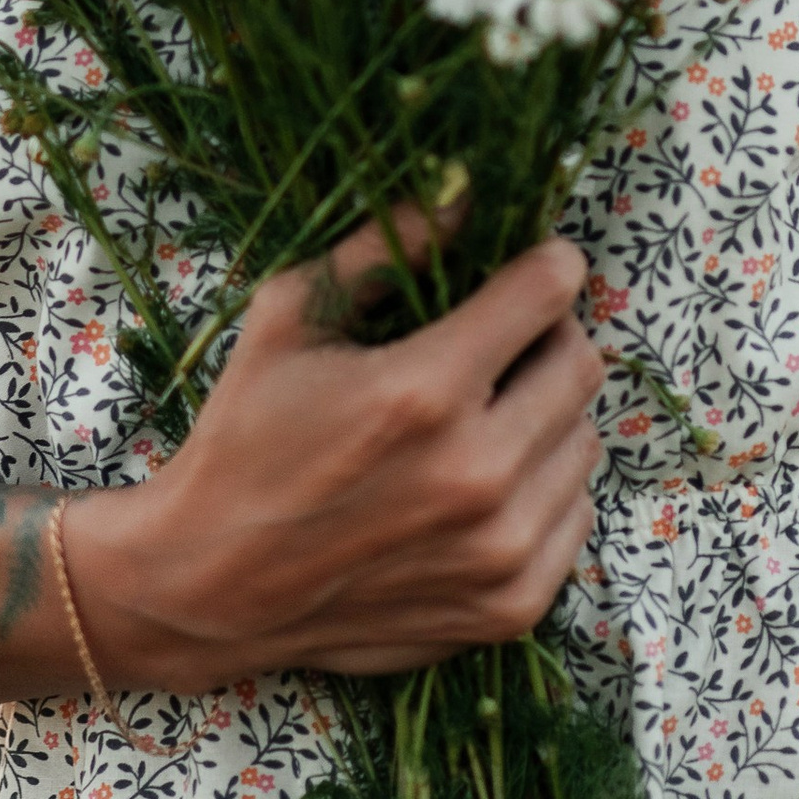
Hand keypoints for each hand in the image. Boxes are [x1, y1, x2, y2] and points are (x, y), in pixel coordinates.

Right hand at [64, 217, 605, 689]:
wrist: (213, 587)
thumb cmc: (246, 437)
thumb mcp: (291, 318)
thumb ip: (384, 246)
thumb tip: (466, 191)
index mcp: (423, 392)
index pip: (547, 292)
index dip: (544, 265)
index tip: (532, 266)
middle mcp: (477, 474)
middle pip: (581, 364)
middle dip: (548, 337)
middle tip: (500, 343)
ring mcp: (501, 549)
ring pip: (585, 439)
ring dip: (546, 416)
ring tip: (483, 419)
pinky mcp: (512, 607)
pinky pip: (577, 515)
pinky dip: (544, 489)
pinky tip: (483, 486)